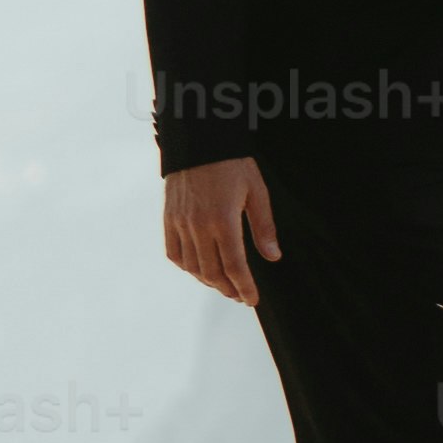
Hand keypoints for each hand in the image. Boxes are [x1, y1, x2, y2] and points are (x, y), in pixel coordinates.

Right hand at [160, 157, 278, 303]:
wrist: (199, 142)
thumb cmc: (232, 164)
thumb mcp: (257, 192)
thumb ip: (264, 227)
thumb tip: (273, 257)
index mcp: (223, 220)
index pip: (234, 266)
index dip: (244, 287)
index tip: (252, 300)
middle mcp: (198, 226)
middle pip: (212, 272)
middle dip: (228, 289)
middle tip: (240, 295)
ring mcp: (180, 223)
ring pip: (192, 266)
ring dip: (208, 281)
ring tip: (224, 285)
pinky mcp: (169, 219)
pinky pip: (174, 253)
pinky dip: (187, 267)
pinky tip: (199, 269)